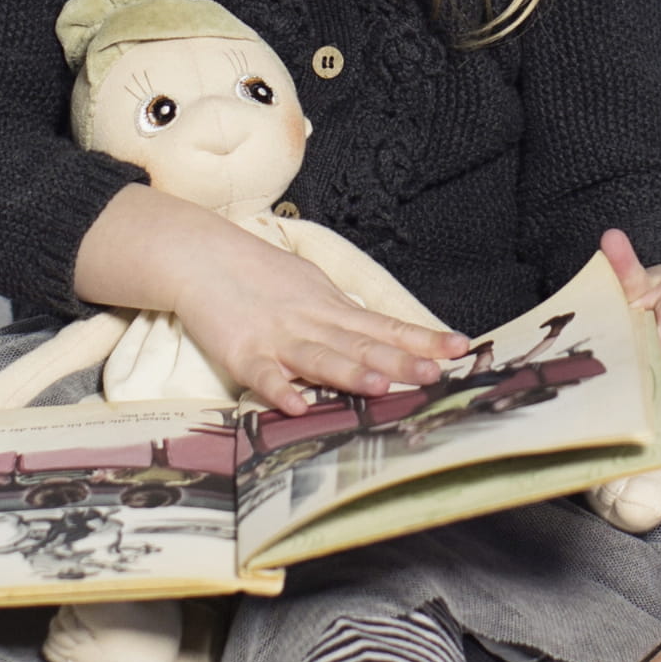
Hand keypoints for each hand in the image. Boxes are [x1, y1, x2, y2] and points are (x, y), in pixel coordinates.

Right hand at [76, 185, 465, 416]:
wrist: (201, 255)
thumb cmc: (259, 274)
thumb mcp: (312, 288)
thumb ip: (343, 315)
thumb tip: (381, 333)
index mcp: (332, 308)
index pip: (385, 325)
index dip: (421, 338)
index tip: (459, 347)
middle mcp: (313, 322)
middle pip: (362, 343)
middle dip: (400, 360)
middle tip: (435, 374)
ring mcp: (278, 337)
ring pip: (320, 357)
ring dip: (350, 371)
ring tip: (380, 386)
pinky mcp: (242, 352)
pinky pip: (264, 375)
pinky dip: (280, 390)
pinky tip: (298, 406)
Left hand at [601, 228, 660, 409]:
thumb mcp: (641, 278)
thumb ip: (625, 265)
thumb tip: (610, 238)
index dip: (636, 348)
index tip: (611, 346)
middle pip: (660, 371)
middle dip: (632, 369)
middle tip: (605, 365)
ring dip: (639, 388)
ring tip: (617, 376)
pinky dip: (648, 399)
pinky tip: (630, 391)